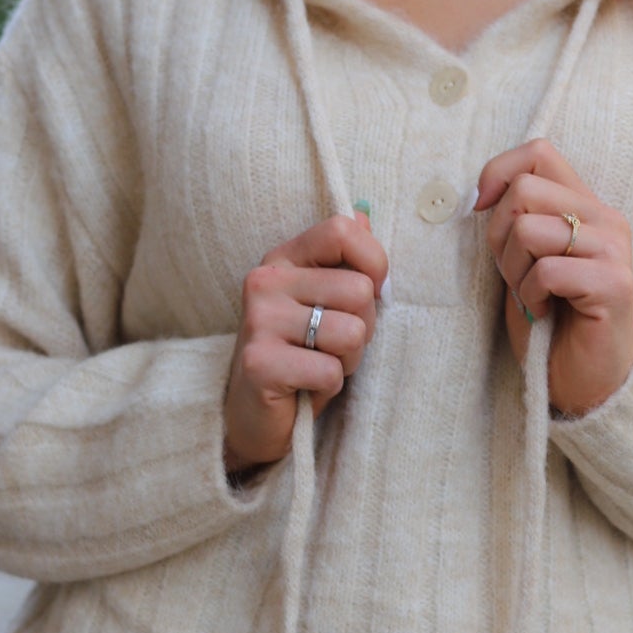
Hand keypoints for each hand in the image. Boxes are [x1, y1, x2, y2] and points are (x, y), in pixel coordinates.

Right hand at [223, 212, 387, 473]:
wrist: (257, 416)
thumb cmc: (301, 354)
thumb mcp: (324, 301)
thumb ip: (344, 259)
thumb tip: (363, 215)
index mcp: (282, 259)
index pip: (342, 230)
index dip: (375, 263)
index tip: (370, 294)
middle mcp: (264, 281)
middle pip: (359, 289)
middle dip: (363, 327)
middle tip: (332, 347)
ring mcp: (258, 321)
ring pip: (352, 332)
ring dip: (348, 360)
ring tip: (318, 365)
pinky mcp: (260, 363)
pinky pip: (330, 370)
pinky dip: (329, 386)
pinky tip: (304, 387)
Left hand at [474, 140, 632, 417]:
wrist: (586, 379)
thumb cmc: (551, 318)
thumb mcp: (523, 258)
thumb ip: (515, 219)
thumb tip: (481, 194)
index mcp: (584, 205)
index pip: (538, 153)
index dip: (498, 173)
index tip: (483, 211)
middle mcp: (605, 219)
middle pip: (524, 190)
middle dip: (499, 237)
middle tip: (515, 275)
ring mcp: (614, 250)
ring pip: (530, 229)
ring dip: (514, 271)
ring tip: (531, 295)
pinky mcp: (614, 284)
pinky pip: (547, 270)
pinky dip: (530, 295)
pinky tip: (543, 311)